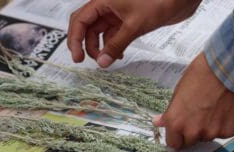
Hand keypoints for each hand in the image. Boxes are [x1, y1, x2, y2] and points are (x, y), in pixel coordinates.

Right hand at [68, 0, 201, 66]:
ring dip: (100, 47)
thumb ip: (115, 45)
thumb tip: (102, 63)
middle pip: (86, 27)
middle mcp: (106, 7)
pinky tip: (119, 55)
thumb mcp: (133, 26)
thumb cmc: (158, 2)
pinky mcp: (125, 20)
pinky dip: (113, 46)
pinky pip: (112, 35)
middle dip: (84, 44)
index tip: (77, 57)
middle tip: (84, 60)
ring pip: (99, 33)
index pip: (79, 21)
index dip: (75, 40)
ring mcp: (115, 14)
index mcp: (102, 1)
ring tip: (107, 60)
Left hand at [153, 53, 233, 149]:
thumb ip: (169, 112)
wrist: (225, 70)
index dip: (176, 137)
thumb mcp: (177, 93)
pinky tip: (222, 110)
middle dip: (192, 132)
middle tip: (197, 115)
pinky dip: (222, 125)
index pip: (173, 143)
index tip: (179, 133)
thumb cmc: (200, 76)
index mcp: (175, 122)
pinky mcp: (228, 131)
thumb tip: (159, 121)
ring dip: (207, 128)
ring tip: (211, 108)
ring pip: (206, 137)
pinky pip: (222, 133)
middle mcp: (192, 131)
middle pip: (190, 141)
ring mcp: (211, 132)